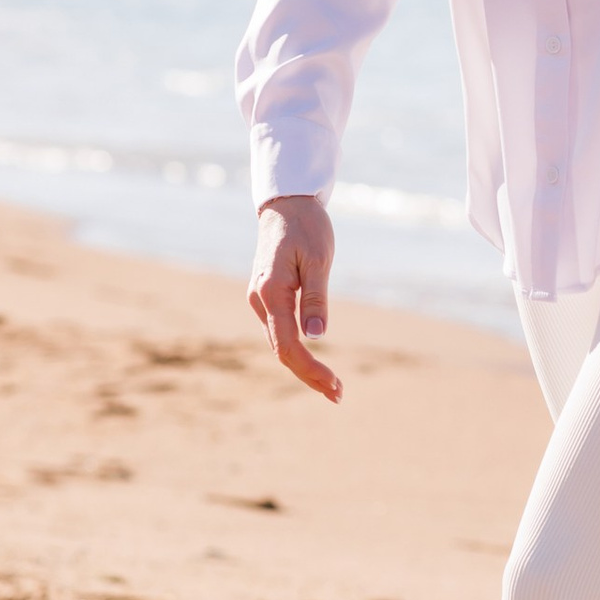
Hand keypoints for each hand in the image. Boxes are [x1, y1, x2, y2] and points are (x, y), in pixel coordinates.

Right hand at [249, 196, 340, 400]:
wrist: (286, 203)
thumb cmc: (306, 227)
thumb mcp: (318, 260)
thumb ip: (316, 299)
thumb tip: (317, 337)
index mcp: (271, 293)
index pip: (289, 345)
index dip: (312, 370)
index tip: (336, 385)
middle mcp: (259, 301)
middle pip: (282, 351)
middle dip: (309, 376)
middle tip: (339, 396)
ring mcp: (260, 299)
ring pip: (280, 343)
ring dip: (304, 366)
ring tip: (332, 386)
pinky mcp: (266, 296)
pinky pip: (280, 331)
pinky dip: (297, 350)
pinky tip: (314, 362)